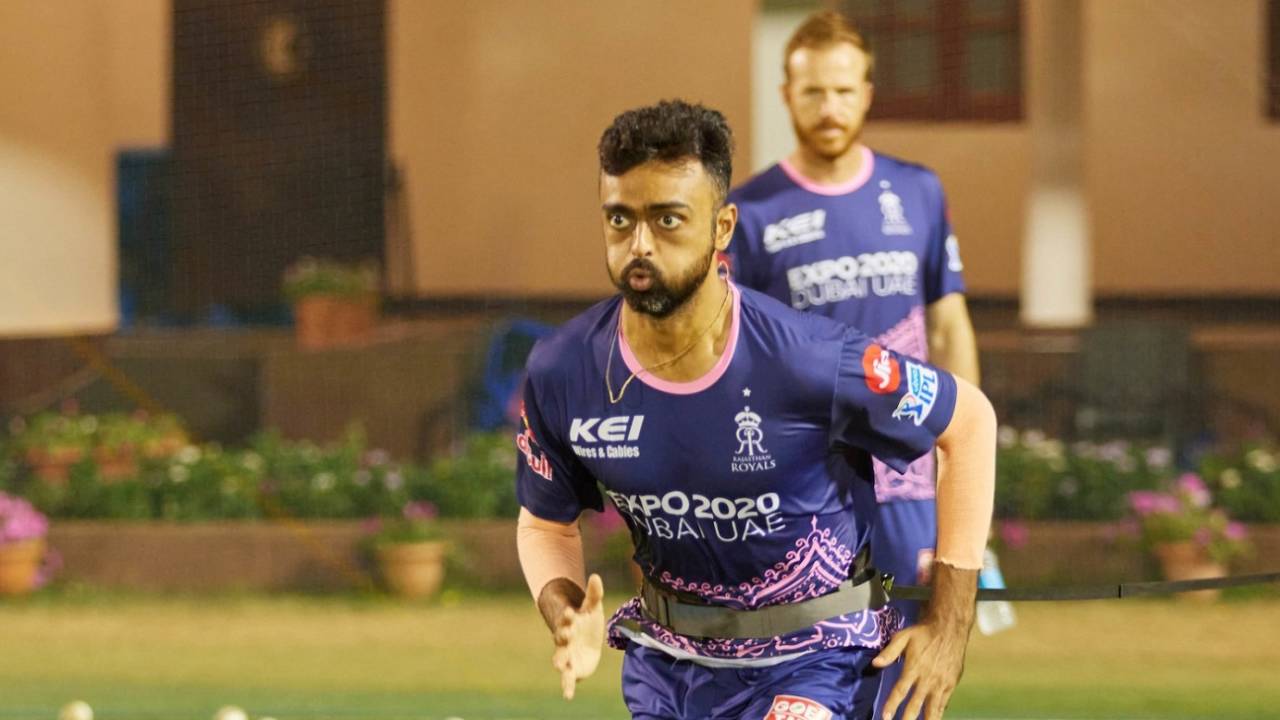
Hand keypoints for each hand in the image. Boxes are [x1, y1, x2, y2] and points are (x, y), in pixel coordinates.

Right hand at [551, 573, 604, 699]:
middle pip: (560, 637)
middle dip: (562, 636)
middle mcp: (564, 638)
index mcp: (569, 621)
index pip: (566, 617)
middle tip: (566, 635)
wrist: (582, 635)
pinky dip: (567, 686)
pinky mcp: (572, 668)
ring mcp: (566, 653)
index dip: (567, 615)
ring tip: (561, 667)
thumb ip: (594, 593)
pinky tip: (568, 695)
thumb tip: (596, 576)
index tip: (570, 611)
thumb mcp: (592, 606)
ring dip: (560, 662)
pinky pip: (568, 678)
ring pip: (560, 659)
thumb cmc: (586, 618)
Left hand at [872, 617, 968, 719]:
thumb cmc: (923, 633)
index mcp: (914, 668)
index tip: (885, 716)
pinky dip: (938, 713)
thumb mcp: (903, 637)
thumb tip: (875, 663)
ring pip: (931, 708)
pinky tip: (933, 719)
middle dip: (906, 719)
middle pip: (915, 704)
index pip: (900, 691)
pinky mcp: (950, 684)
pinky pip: (943, 703)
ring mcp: (940, 683)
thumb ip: (889, 652)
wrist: (950, 628)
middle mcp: (927, 679)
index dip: (892, 705)